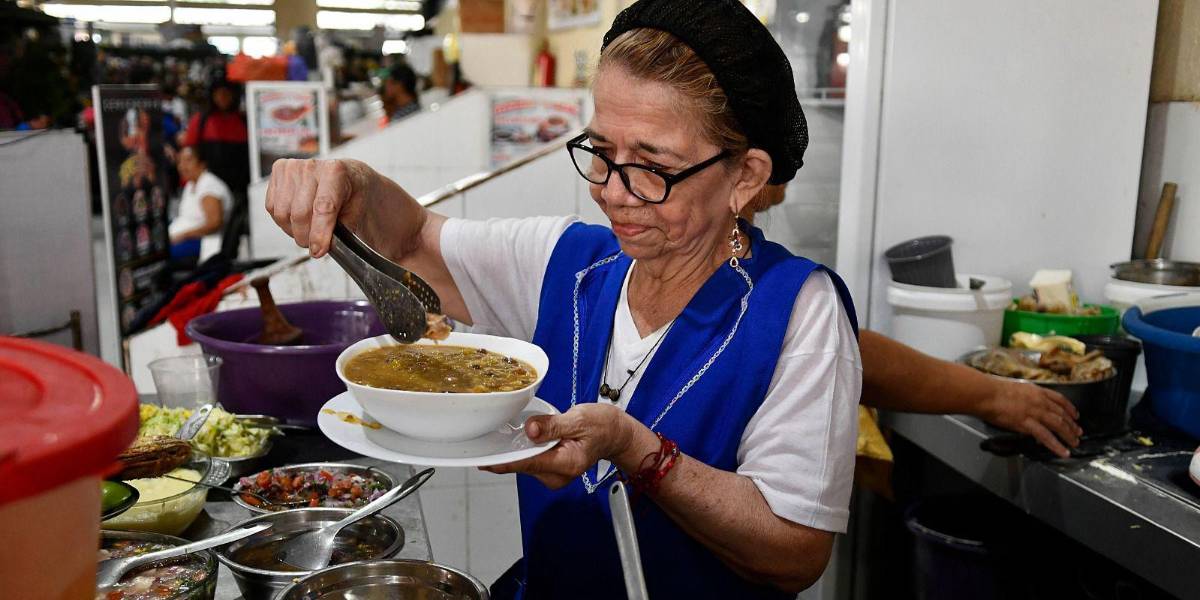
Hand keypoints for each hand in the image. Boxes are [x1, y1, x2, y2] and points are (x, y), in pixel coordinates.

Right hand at [265, 158, 373, 257]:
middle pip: (300, 214)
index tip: (318, 250)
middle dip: (307, 237)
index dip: (319, 233)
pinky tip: (297, 218)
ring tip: (308, 230)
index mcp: (336, 172)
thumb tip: (322, 246)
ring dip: (294, 231)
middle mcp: (312, 166)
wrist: (347, 178)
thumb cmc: (352, 194)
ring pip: (283, 214)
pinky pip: (272, 208)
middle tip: (316, 244)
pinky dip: (283, 221)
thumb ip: (341, 230)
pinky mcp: (278, 171)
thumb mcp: (357, 213)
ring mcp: (292, 167)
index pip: (323, 207)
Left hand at [481, 404, 634, 488]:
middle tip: (493, 433)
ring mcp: (553, 475)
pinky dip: (524, 449)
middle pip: (521, 464)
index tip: (483, 459)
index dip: (503, 460)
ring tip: (515, 431)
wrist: (615, 434)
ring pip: (524, 462)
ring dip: (516, 448)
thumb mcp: (579, 419)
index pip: (527, 463)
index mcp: (566, 464)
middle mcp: (557, 476)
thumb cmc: (602, 426)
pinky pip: (530, 460)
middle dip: (507, 450)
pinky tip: (522, 437)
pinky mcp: (550, 470)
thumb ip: (553, 426)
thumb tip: (530, 430)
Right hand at [979, 380, 1082, 457]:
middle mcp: (1039, 401)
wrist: (986, 394)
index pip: (1059, 399)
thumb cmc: (993, 389)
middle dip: (1072, 425)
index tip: (1075, 414)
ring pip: (1058, 425)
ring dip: (1068, 435)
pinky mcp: (1027, 424)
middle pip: (1061, 414)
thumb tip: (1027, 406)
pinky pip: (1046, 437)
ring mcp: (1034, 412)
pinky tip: (1063, 451)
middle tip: (1078, 432)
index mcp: (1036, 391)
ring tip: (1074, 443)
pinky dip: (1056, 445)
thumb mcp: (1015, 388)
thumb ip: (1025, 397)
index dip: (1069, 408)